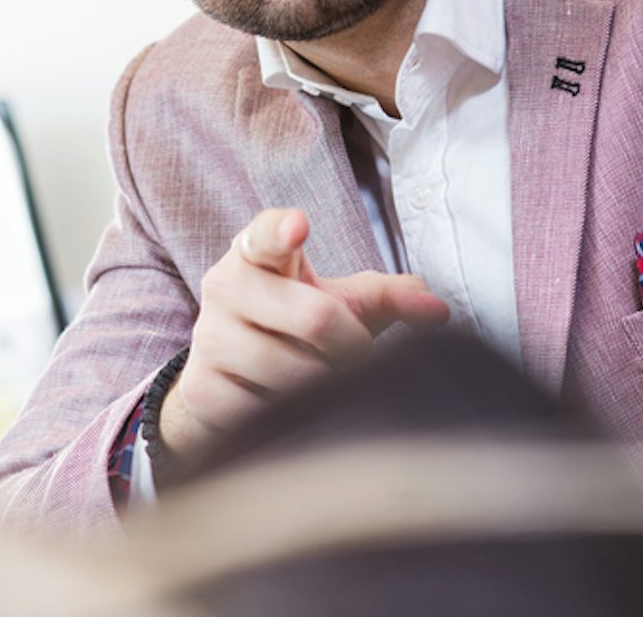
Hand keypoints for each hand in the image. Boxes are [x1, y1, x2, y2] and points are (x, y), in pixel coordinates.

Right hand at [160, 207, 448, 453]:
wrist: (233, 375)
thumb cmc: (299, 324)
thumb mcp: (344, 300)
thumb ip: (393, 296)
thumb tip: (439, 310)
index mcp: (257, 252)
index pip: (266, 233)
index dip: (282, 230)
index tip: (300, 226)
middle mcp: (226, 286)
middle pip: (314, 317)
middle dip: (353, 344)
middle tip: (356, 352)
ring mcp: (210, 338)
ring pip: (295, 373)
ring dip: (325, 384)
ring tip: (321, 376)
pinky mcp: (202, 388)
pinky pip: (268, 411)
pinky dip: (293, 417)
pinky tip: (287, 406)